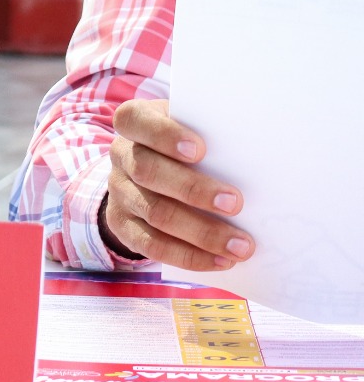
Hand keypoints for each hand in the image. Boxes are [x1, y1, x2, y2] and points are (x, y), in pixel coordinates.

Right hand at [104, 98, 253, 270]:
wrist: (157, 175)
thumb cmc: (190, 146)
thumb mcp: (195, 129)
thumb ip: (214, 135)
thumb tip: (262, 155)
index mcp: (136, 122)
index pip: (134, 120)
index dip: (163, 135)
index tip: (201, 150)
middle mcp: (121, 155)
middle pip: (147, 170)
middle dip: (193, 189)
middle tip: (235, 203)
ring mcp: (119, 191)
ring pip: (154, 212)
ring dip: (201, 232)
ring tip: (241, 246)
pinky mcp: (122, 224)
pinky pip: (150, 245)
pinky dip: (188, 255)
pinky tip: (220, 261)